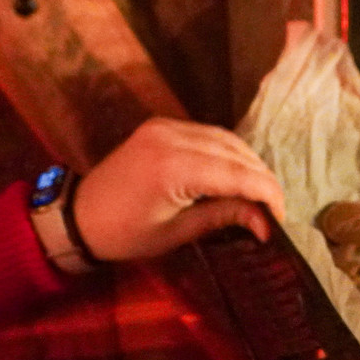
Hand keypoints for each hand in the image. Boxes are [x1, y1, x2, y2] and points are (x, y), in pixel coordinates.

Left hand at [72, 117, 286, 259]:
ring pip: (225, 139)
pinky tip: (237, 174)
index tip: (281, 217)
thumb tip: (267, 224)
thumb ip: (224, 218)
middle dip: (261, 179)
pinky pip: (208, 134)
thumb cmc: (125, 234)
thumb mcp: (177, 232)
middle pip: (236, 152)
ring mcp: (166, 126)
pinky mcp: (162, 125)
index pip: (237, 174)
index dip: (266, 193)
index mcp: (173, 167)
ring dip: (248, 164)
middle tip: (274, 209)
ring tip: (260, 193)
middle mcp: (171, 137)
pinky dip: (228, 153)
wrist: (78, 215)